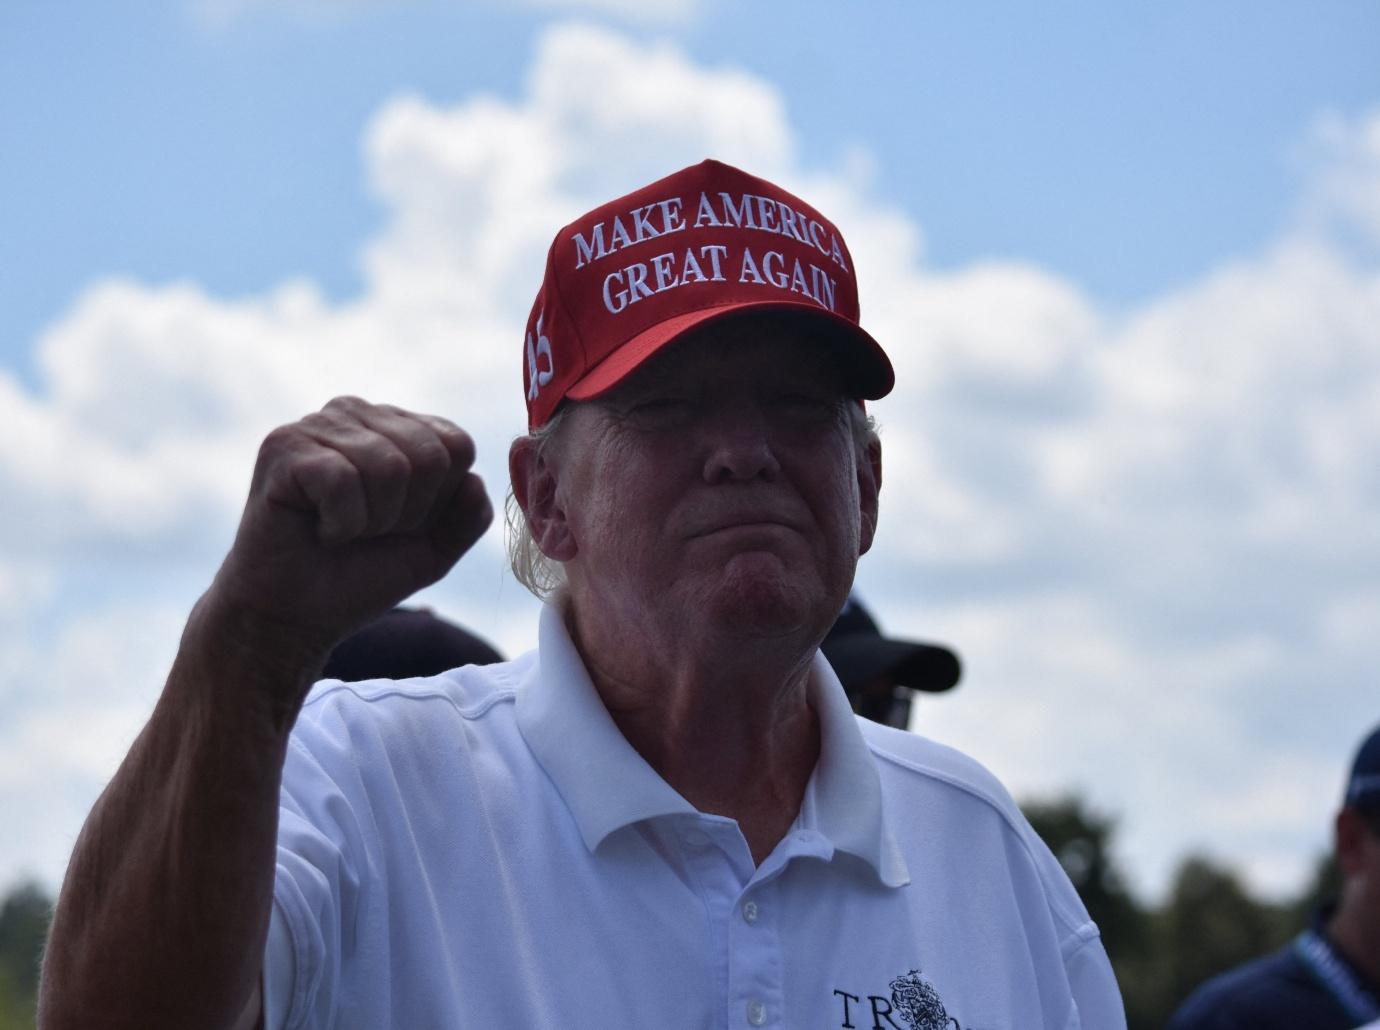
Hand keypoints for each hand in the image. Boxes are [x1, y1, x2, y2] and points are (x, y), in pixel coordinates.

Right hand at [206, 396, 492, 662]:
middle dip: (407, 513)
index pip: (456, 445)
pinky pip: (342, 479)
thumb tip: (476, 480)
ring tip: (340, 529)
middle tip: (366, 530)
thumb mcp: (434, 550)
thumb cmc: (361, 575)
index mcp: (398, 426)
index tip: (400, 525)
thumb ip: (469, 517)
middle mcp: (358, 414)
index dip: (438, 501)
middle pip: (429, 455)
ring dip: (371, 520)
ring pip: (388, 467)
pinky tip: (317, 528)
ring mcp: (318, 424)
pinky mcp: (283, 446)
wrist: (295, 615)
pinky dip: (340, 523)